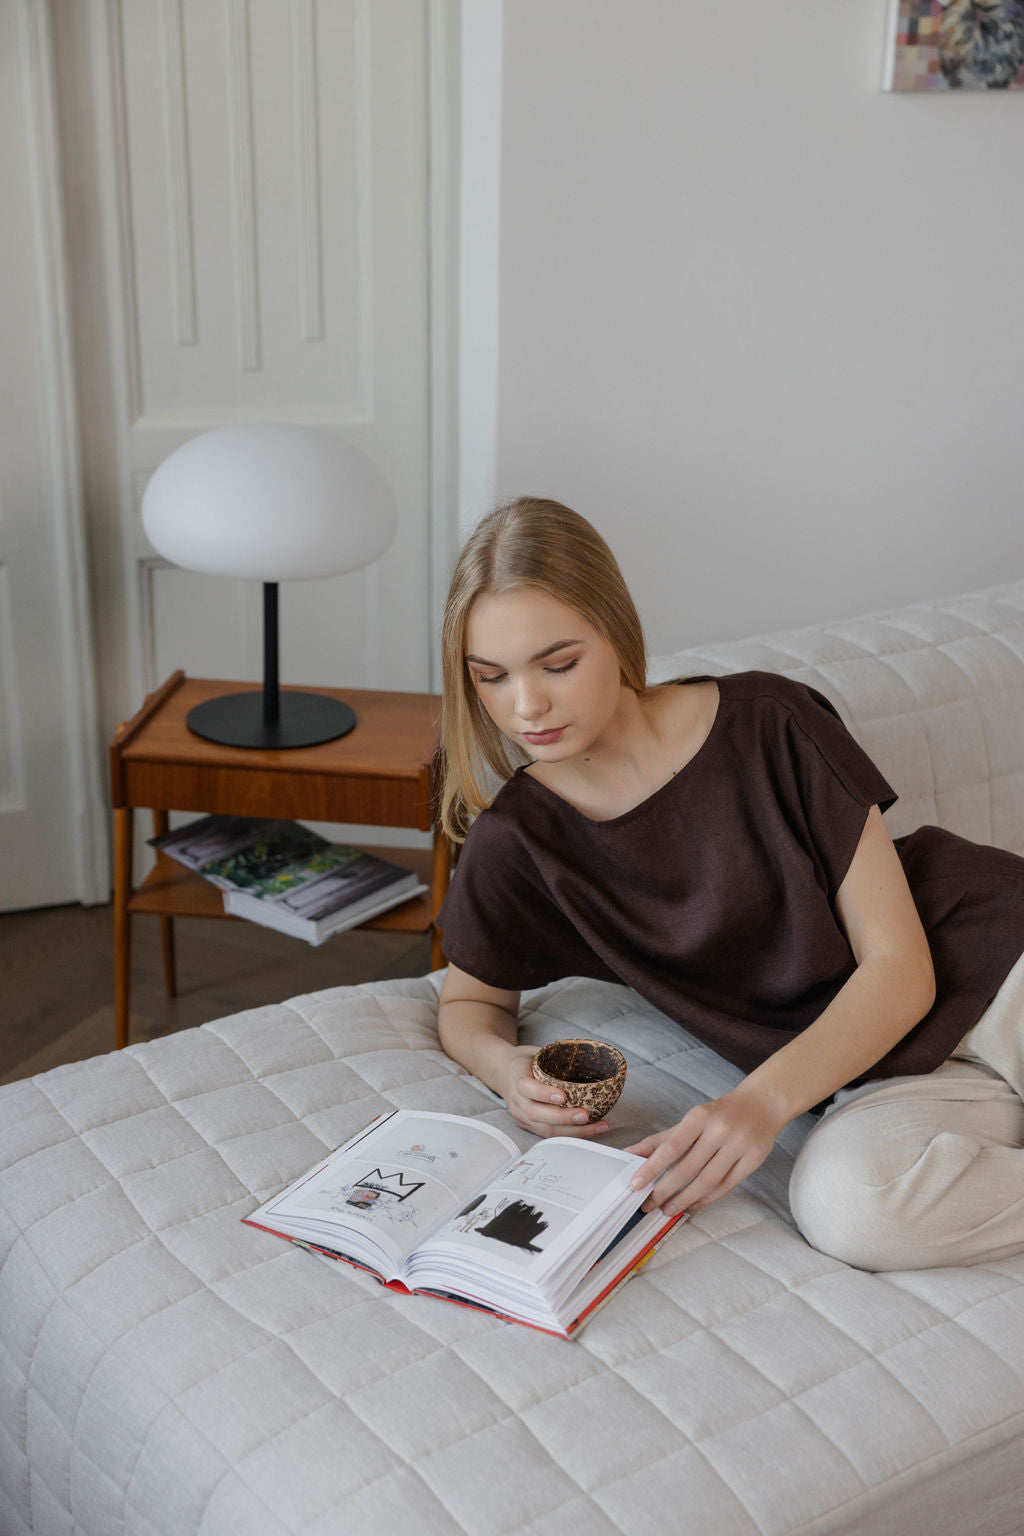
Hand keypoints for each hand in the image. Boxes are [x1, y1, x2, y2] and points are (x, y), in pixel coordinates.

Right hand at [499, 1044, 610, 1139]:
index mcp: (516, 1078)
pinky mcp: (528, 1126)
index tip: (563, 1096)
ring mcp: (521, 1116)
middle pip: (536, 1114)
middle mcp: (517, 1100)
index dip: (544, 1094)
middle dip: (563, 1118)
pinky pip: (549, 1135)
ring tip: (597, 1127)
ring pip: (544, 1130)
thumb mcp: (535, 1053)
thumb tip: (587, 1055)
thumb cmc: (525, 1061)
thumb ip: (554, 1057)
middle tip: (586, 1115)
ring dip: (573, 1131)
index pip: (527, 1088)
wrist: (502, 1072)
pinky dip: (571, 1134)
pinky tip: (590, 1131)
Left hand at [625, 1085, 785, 1215]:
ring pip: (707, 1180)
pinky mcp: (754, 1160)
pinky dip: (707, 1198)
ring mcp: (739, 1145)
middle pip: (688, 1167)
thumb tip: (629, 1154)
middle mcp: (719, 1130)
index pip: (671, 1146)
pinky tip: (692, 1205)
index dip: (652, 1167)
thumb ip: (660, 1140)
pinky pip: (726, 1186)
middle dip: (664, 1189)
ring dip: (684, 1199)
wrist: (762, 1104)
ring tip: (667, 1209)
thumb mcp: (690, 1121)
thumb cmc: (719, 1114)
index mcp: (699, 1117)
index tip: (635, 1184)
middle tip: (648, 1204)